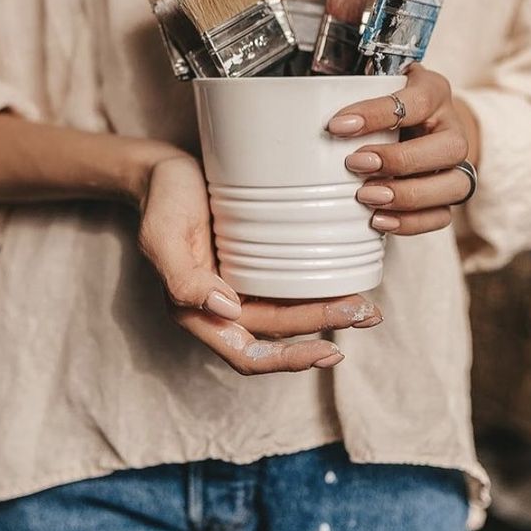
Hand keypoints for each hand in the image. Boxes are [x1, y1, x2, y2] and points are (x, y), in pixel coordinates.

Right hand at [137, 154, 382, 374]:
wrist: (165, 170)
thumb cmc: (162, 201)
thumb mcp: (162, 236)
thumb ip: (185, 279)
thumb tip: (225, 310)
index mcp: (197, 313)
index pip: (248, 355)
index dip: (288, 360)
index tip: (329, 350)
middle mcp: (222, 306)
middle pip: (279, 332)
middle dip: (323, 327)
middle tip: (367, 312)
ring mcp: (241, 284)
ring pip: (289, 312)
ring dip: (328, 312)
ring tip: (367, 306)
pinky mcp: (254, 260)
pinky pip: (289, 284)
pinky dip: (316, 286)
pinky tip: (341, 275)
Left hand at [327, 64, 478, 235]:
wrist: (420, 120)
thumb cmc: (391, 101)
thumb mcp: (377, 84)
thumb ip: (354, 89)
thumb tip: (308, 111)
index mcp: (435, 92)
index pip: (417, 102)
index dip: (376, 115)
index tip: (337, 126)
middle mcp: (454, 128)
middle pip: (448, 148)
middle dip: (399, 160)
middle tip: (355, 164)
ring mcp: (457, 164)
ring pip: (453, 186)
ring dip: (407, 196)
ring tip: (366, 197)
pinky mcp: (450, 193)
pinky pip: (442, 216)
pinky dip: (411, 222)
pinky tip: (379, 220)